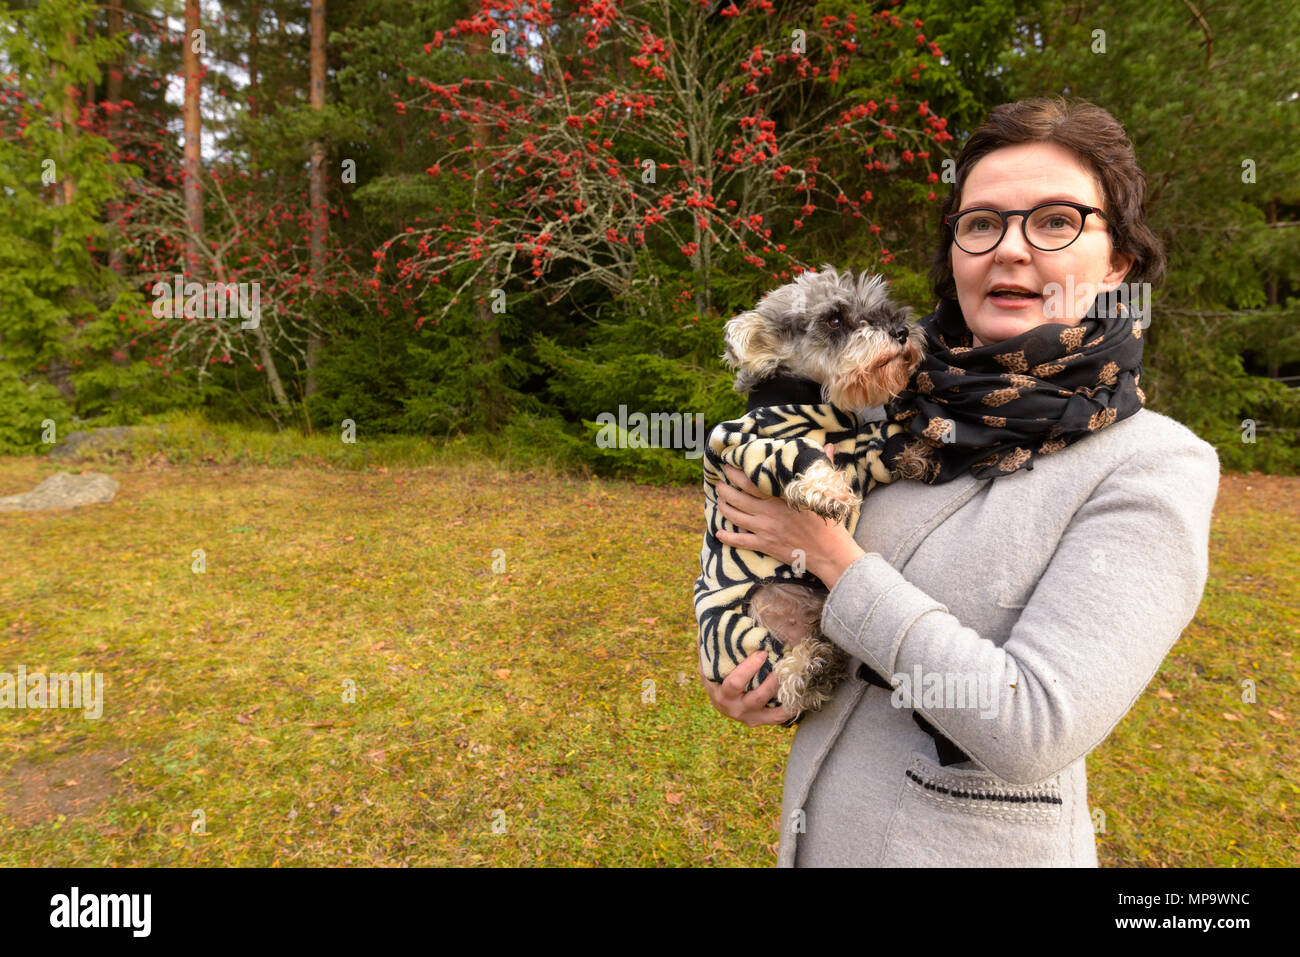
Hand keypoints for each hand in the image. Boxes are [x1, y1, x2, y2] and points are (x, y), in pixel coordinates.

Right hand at [698, 651, 797, 726]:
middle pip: (757, 698)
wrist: (721, 703)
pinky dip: (790, 710)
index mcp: (721, 694)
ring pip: (771, 711)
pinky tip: (799, 698)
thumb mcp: (708, 665)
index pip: (735, 683)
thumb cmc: (716, 678)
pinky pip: (778, 718)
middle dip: (771, 682)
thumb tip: (708, 620)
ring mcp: (749, 717)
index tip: (761, 653)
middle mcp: (735, 708)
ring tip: (793, 677)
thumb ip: (708, 646)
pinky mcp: (761, 720)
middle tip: (782, 664)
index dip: (748, 669)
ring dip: (783, 693)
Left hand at [715, 443, 864, 585]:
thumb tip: (829, 446)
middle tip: (719, 483)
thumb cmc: (828, 520)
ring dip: (724, 508)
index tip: (728, 465)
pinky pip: (741, 541)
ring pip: (735, 517)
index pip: (751, 481)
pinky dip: (727, 538)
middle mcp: (768, 512)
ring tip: (719, 501)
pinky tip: (719, 534)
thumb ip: (824, 466)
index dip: (736, 473)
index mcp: (780, 496)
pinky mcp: (765, 545)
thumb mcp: (826, 490)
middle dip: (724, 489)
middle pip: (737, 498)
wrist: (829, 552)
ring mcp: (764, 529)